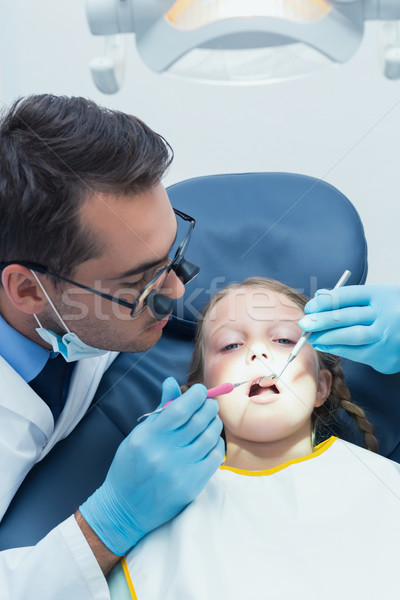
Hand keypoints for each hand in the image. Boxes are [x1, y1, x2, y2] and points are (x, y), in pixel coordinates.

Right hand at [79, 377, 223, 555]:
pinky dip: (216, 444)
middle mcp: (164, 454)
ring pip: (210, 437)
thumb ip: (159, 410)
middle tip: (210, 403)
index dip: (195, 395)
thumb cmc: (130, 466)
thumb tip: (172, 382)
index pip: (180, 409)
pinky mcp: (192, 485)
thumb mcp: (139, 435)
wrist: (125, 509)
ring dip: (214, 423)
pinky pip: (214, 457)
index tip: (200, 390)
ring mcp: (179, 471)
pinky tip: (209, 441)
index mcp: (148, 438)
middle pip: (199, 421)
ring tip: (210, 420)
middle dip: (209, 406)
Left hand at [298, 284, 399, 373]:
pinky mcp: (384, 355)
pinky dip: (337, 349)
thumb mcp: (376, 298)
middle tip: (305, 323)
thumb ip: (349, 297)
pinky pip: (356, 353)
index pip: (348, 296)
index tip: (310, 307)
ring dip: (327, 337)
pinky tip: (324, 346)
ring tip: (310, 337)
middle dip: (322, 320)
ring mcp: (386, 336)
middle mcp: (386, 315)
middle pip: (347, 316)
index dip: (326, 301)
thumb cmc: (392, 312)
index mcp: (382, 295)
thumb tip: (319, 297)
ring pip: (351, 336)